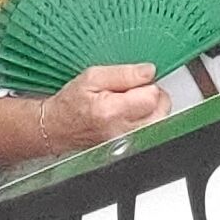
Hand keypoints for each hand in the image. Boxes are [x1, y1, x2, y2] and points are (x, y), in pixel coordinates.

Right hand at [32, 63, 170, 160]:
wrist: (58, 127)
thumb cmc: (71, 103)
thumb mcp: (92, 77)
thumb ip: (123, 73)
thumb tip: (148, 71)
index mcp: (110, 111)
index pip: (151, 96)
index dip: (146, 83)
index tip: (135, 80)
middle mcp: (121, 131)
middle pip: (161, 110)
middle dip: (153, 95)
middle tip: (135, 90)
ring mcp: (126, 142)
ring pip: (159, 121)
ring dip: (152, 108)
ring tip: (133, 102)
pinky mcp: (129, 147)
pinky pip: (151, 130)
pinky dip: (147, 119)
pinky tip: (131, 114)